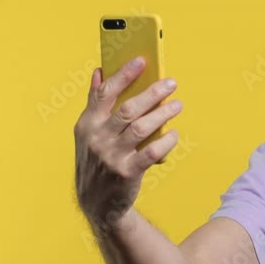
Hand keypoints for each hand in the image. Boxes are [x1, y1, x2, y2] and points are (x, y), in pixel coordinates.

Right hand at [73, 56, 182, 228]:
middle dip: (151, 93)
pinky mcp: (127, 172)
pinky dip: (165, 142)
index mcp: (87, 124)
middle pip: (127, 109)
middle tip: (170, 84)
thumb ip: (94, 103)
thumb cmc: (97, 160)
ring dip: (162, 114)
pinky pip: (151, 153)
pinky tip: (174, 134)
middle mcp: (97, 139)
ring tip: (177, 105)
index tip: (141, 60)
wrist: (97, 203)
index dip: (123, 75)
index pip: (104, 93)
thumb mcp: (88, 133)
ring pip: (141, 128)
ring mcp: (111, 156)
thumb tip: (99, 71)